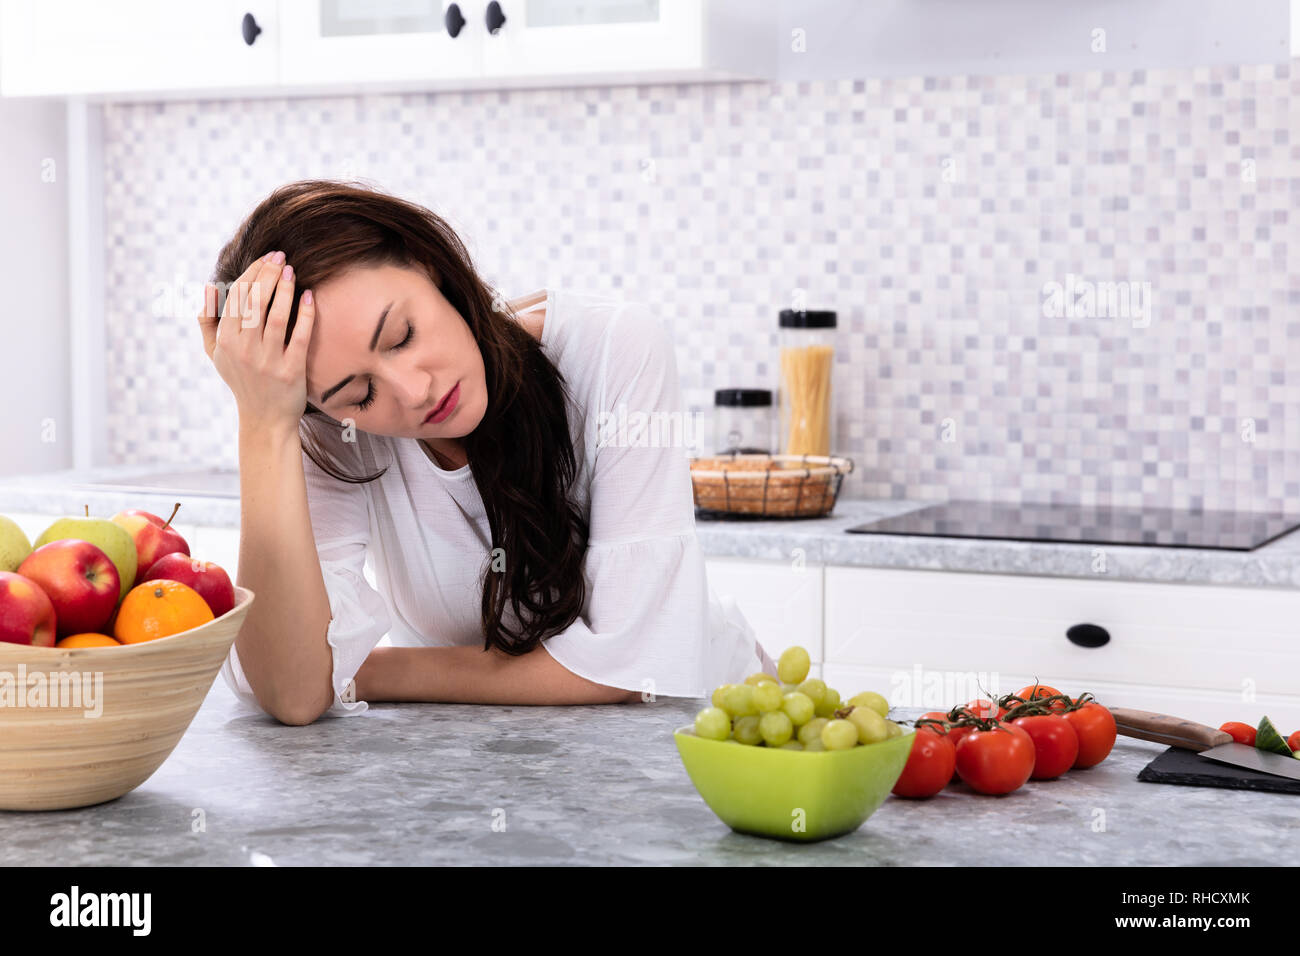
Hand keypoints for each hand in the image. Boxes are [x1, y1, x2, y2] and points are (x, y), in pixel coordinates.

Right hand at [198, 251, 315, 428]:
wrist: (264, 419)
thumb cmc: (241, 380)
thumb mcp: (216, 353)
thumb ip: (207, 321)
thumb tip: (208, 287)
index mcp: (226, 340)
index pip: (237, 297)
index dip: (253, 273)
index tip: (267, 258)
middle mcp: (244, 349)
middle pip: (256, 302)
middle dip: (269, 274)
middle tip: (282, 257)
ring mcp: (268, 360)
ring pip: (277, 316)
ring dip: (285, 289)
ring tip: (293, 271)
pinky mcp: (291, 371)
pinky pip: (299, 336)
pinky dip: (305, 314)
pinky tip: (309, 296)